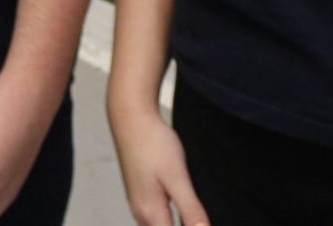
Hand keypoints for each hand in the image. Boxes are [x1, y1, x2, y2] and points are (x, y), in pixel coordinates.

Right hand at [108, 98, 206, 225]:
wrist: (131, 117)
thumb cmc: (154, 144)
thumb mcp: (178, 177)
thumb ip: (190, 209)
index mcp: (151, 214)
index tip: (201, 221)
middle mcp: (141, 213)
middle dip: (185, 225)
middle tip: (200, 217)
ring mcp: (139, 204)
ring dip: (176, 223)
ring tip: (195, 216)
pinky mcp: (140, 193)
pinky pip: (157, 217)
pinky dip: (170, 219)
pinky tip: (182, 210)